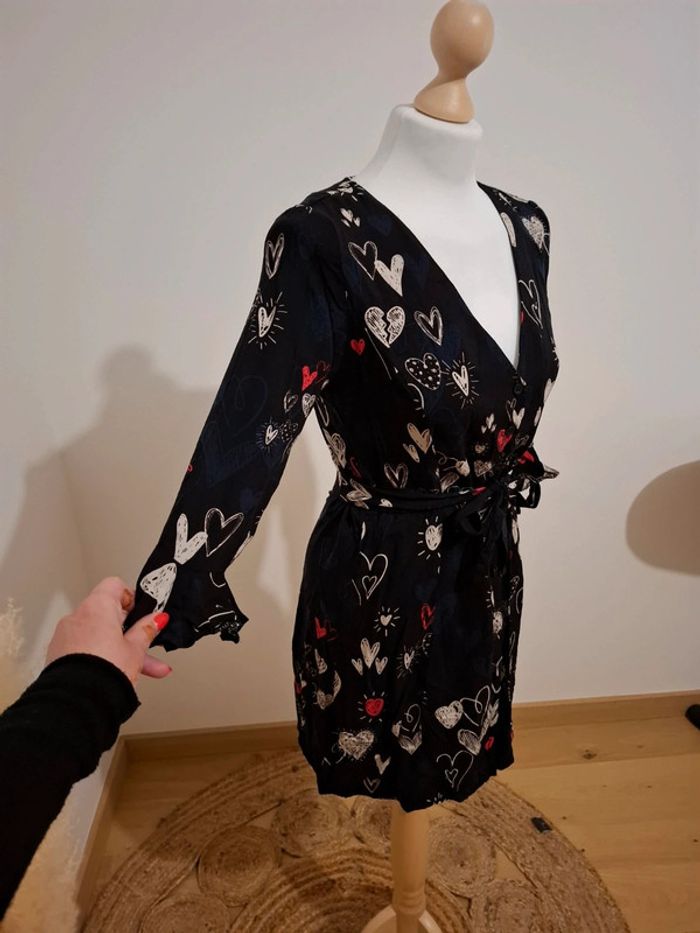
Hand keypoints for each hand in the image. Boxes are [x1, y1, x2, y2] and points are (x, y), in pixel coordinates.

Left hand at [44, 576, 172, 684]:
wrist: (77, 703)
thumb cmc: (105, 672)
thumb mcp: (135, 650)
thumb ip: (146, 630)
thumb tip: (156, 618)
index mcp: (97, 607)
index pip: (115, 586)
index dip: (131, 598)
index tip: (143, 615)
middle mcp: (77, 617)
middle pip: (109, 616)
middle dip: (130, 632)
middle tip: (147, 645)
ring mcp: (65, 636)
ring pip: (99, 637)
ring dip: (119, 649)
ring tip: (144, 670)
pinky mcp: (58, 654)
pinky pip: (86, 649)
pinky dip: (101, 657)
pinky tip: (118, 675)